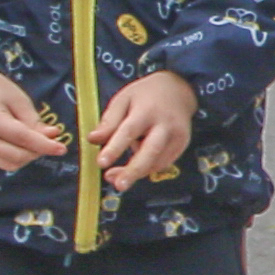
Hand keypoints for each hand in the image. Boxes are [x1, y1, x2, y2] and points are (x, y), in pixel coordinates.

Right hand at [0, 71, 67, 168]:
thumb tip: (53, 138)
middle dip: (38, 151)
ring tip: (37, 140)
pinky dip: (18, 157)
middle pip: (17, 156)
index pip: (22, 139)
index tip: (62, 148)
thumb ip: (35, 122)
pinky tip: (25, 144)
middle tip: (52, 140)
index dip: (45, 145)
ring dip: (29, 156)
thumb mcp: (20, 100)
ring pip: (11, 164)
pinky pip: (4, 162)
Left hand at [93, 70, 199, 189]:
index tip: (101, 163)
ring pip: (157, 161)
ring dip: (136, 173)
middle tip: (119, 186)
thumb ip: (109, 121)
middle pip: (151, 151)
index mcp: (147, 110)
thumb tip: (92, 139)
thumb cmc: (145, 95)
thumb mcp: (123, 100)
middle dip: (134, 170)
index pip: (129, 131)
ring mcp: (177, 136)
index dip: (115, 148)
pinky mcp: (183, 144)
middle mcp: (165, 124)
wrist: (179, 89)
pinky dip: (147, 168)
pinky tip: (135, 166)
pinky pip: (163, 162)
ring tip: (117, 177)